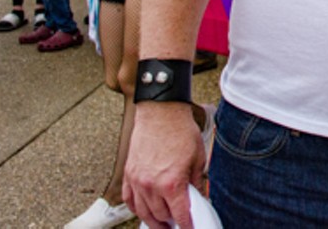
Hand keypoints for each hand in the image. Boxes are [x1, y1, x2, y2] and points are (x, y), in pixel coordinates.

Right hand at [124, 103, 205, 228]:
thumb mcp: (198, 158)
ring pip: (143, 212)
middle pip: (161, 216)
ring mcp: (137, 181)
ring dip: (154, 221)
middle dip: (171, 223)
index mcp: (171, 183)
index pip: (180, 214)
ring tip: (163, 224)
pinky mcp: (129, 174)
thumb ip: (197, 182)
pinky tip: (144, 212)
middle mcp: (151, 185)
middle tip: (178, 224)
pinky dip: (137, 209)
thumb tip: (198, 198)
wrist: (161, 111)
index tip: (191, 227)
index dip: (187, 224)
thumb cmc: (180, 130)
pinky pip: (129, 200)